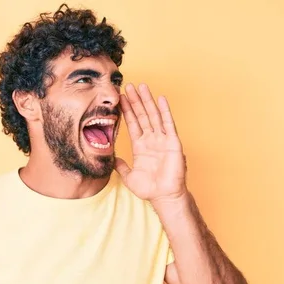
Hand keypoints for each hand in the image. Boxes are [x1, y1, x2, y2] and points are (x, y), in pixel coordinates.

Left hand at [116, 83, 187, 202]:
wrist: (164, 197)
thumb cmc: (149, 189)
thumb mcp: (128, 176)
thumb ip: (120, 166)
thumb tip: (111, 159)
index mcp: (141, 146)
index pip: (132, 124)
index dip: (126, 111)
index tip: (120, 98)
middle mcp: (151, 140)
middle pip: (142, 115)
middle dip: (135, 101)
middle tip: (128, 86)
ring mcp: (162, 140)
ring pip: (153, 115)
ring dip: (147, 101)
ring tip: (141, 86)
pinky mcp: (172, 142)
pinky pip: (168, 124)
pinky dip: (165, 111)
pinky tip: (160, 98)